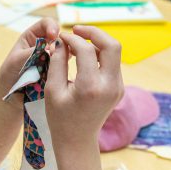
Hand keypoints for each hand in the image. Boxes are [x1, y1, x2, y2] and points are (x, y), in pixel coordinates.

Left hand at [0, 18, 59, 107]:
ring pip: (64, 50)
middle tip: (62, 51)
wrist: (11, 101)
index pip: (46, 24)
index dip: (52, 26)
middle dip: (62, 41)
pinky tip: (65, 70)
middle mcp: (43, 46)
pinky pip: (65, 64)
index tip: (54, 35)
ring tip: (65, 61)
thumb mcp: (15, 62)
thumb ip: (31, 52)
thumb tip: (50, 47)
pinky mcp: (56, 71)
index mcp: (31, 38)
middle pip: (59, 36)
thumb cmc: (8, 78)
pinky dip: (67, 65)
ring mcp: (50, 58)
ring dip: (66, 53)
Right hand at [45, 25, 123, 146]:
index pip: (86, 50)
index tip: (61, 37)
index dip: (72, 38)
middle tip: (76, 29)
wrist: (77, 141)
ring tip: (78, 41)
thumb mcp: (52, 89)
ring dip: (97, 42)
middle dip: (94, 32)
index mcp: (90, 87)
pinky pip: (112, 62)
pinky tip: (85, 54)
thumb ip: (57, 62)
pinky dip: (100, 53)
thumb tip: (62, 41)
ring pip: (114, 52)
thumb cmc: (60, 117)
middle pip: (112, 45)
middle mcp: (109, 86)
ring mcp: (118, 87)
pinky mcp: (118, 87)